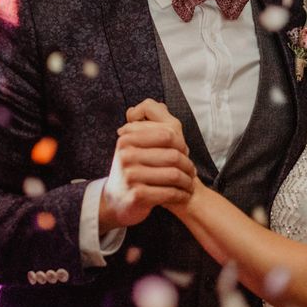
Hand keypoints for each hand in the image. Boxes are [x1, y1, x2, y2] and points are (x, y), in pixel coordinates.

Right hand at [100, 100, 194, 230]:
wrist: (116, 201)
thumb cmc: (133, 169)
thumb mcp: (136, 143)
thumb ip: (149, 121)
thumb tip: (158, 105)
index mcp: (127, 138)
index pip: (167, 133)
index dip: (181, 143)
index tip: (183, 152)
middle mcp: (125, 155)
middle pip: (173, 155)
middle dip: (187, 165)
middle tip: (190, 171)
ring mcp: (130, 175)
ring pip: (173, 174)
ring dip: (186, 181)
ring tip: (188, 184)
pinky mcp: (136, 195)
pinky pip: (169, 193)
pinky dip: (180, 195)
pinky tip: (182, 195)